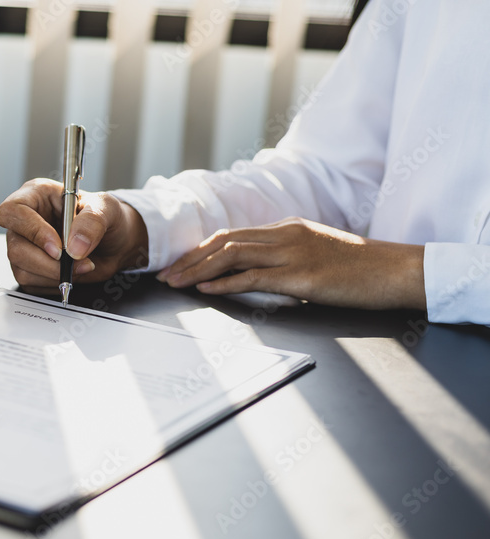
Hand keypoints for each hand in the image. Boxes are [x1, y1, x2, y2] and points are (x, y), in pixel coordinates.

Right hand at [0, 179, 148, 290]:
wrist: (116, 243)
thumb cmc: (107, 217)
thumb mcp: (107, 208)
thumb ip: (92, 222)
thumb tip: (74, 246)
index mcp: (36, 196)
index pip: (12, 211)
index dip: (32, 231)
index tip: (58, 247)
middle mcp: (26, 221)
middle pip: (15, 247)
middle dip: (47, 262)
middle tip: (75, 261)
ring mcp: (25, 246)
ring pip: (22, 270)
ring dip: (55, 274)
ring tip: (80, 265)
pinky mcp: (30, 269)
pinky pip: (32, 284)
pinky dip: (55, 283)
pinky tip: (71, 272)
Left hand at [157, 218, 425, 309]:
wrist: (395, 271)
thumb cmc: (358, 269)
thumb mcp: (315, 254)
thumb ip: (283, 258)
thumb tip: (254, 272)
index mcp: (286, 229)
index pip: (231, 235)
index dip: (200, 249)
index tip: (178, 263)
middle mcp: (285, 235)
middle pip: (224, 241)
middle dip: (189, 258)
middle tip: (164, 275)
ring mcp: (292, 253)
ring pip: (232, 255)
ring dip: (197, 270)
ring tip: (175, 283)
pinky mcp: (301, 275)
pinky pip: (254, 277)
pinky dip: (224, 282)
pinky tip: (206, 289)